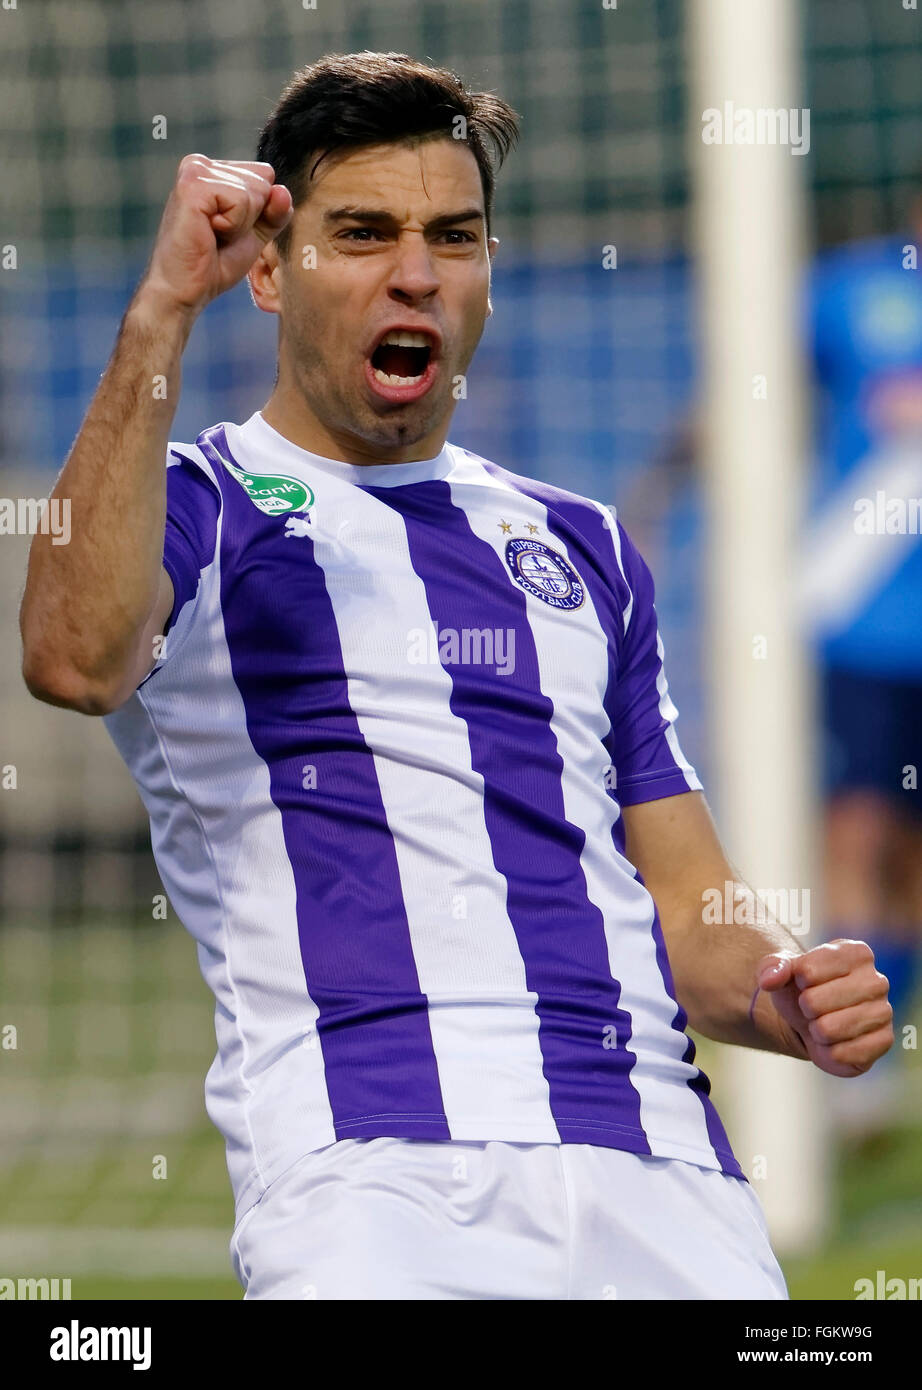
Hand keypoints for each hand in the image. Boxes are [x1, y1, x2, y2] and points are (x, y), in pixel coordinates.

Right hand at [138, 154, 292, 318]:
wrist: (186, 290)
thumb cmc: (215, 264)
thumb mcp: (256, 235)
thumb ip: (276, 212)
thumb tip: (283, 191)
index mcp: (214, 170)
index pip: (265, 176)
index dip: (260, 211)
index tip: (229, 229)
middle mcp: (202, 164)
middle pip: (263, 180)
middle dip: (251, 218)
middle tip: (219, 235)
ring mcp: (195, 170)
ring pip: (255, 190)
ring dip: (241, 224)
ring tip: (212, 234)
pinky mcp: (193, 185)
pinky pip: (241, 200)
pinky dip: (233, 226)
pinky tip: (208, 232)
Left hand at [755, 940, 893, 1076]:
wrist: (813, 1021)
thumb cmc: (800, 989)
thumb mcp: (780, 971)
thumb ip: (772, 968)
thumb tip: (769, 980)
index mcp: (855, 952)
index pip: (807, 971)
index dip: (797, 981)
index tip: (805, 982)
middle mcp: (876, 980)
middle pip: (815, 1001)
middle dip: (805, 1009)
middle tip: (813, 1008)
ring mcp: (884, 1012)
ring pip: (828, 1029)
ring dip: (816, 1031)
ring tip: (824, 1024)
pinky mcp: (884, 1042)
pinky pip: (841, 1054)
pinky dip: (829, 1052)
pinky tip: (836, 1042)